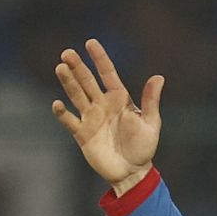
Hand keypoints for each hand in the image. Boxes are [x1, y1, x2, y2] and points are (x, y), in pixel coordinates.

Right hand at [51, 39, 162, 189]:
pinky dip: (62, 113)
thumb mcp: (151, 124)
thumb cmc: (143, 148)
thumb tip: (158, 77)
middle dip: (78, 67)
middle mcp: (102, 104)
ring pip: (76, 95)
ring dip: (68, 82)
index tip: (90, 43)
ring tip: (60, 68)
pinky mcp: (82, 134)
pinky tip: (58, 104)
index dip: (100, 58)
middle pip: (87, 81)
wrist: (132, 173)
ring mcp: (91, 118)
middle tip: (67, 54)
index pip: (107, 73)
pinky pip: (69, 121)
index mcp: (119, 99)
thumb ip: (151, 101)